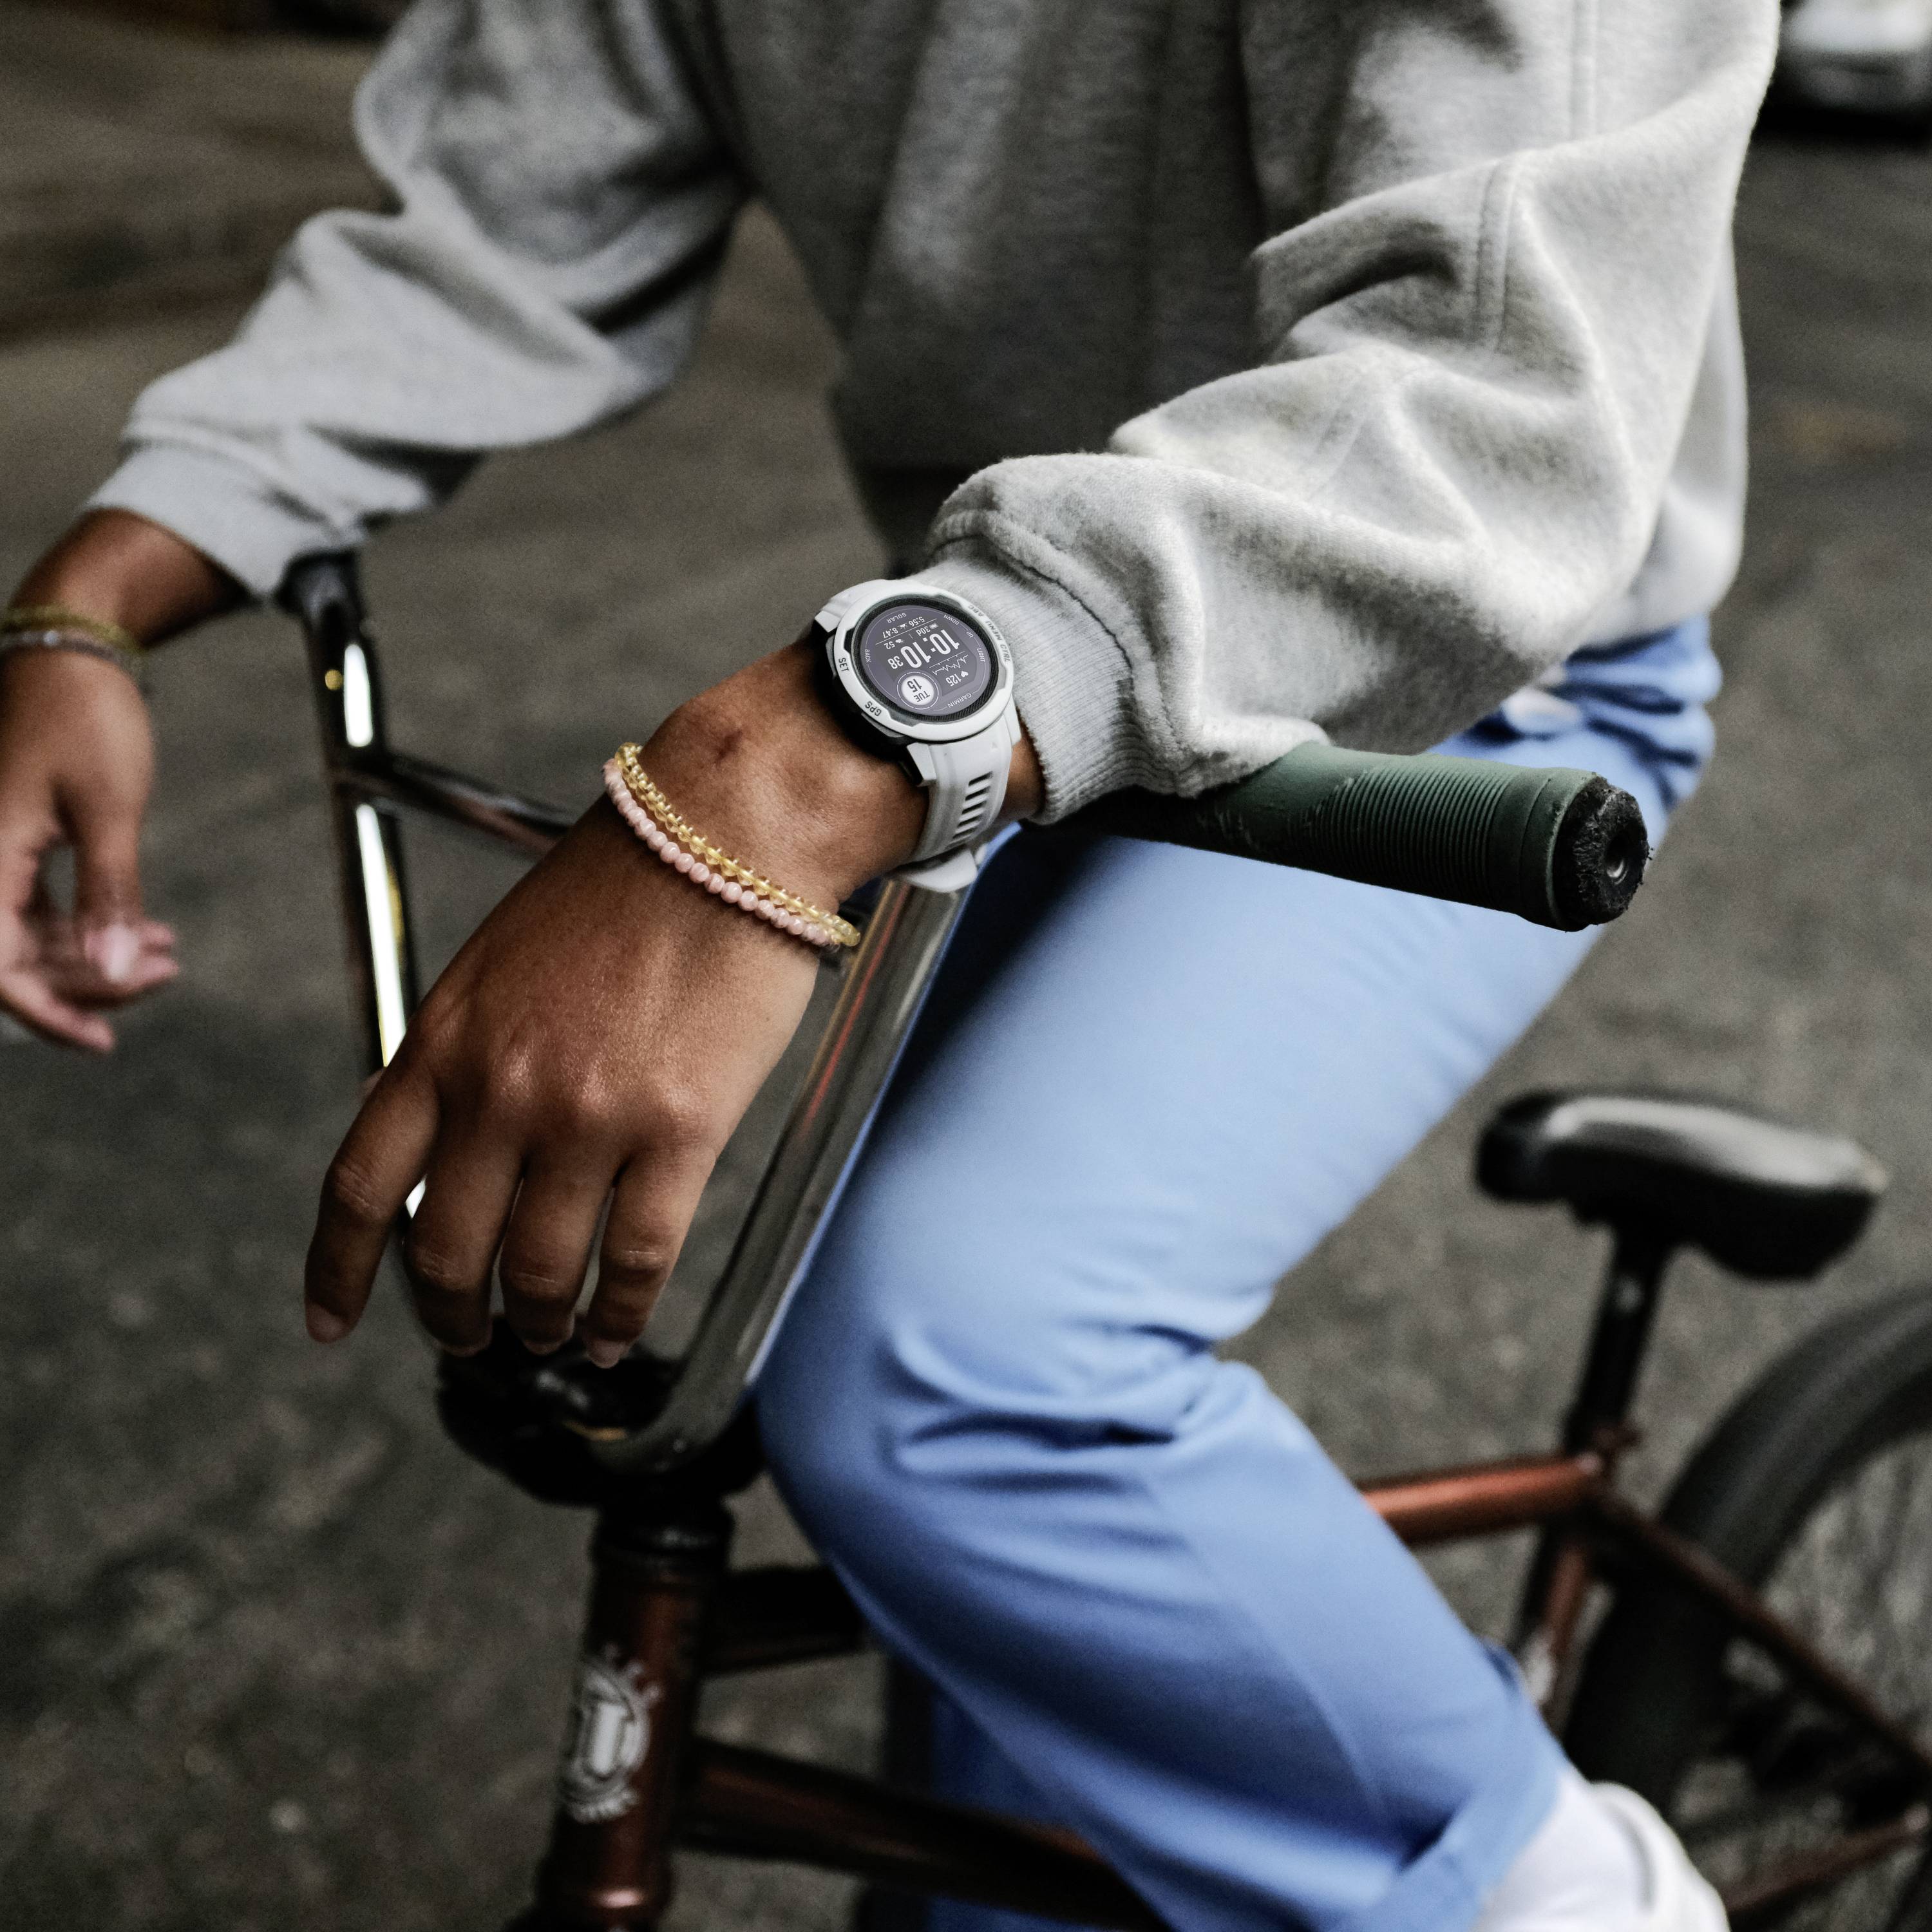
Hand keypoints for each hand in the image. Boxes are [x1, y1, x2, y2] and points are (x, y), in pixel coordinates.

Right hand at [0, 511, 239, 1048]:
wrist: (72, 647)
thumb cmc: (86, 717)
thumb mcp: (108, 809)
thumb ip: (108, 892)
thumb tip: (113, 968)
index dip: (46, 1012)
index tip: (103, 1041)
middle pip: (18, 957)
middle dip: (92, 979)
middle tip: (167, 974)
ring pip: (33, 933)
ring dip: (98, 953)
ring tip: (171, 957)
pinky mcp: (11, 839)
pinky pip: (38, 903)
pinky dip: (89, 921)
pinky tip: (150, 931)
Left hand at [303, 640, 1038, 1363]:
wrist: (725, 829)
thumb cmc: (623, 886)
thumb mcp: (496, 964)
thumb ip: (462, 1056)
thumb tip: (445, 1148)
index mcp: (442, 1040)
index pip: (360, 1187)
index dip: (338, 1273)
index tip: (330, 1323)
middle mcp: (499, 1089)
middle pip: (447, 1253)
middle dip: (454, 1318)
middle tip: (474, 1339)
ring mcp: (588, 1115)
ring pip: (542, 1271)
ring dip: (543, 1323)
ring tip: (554, 1335)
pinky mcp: (679, 1128)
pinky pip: (636, 1258)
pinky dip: (620, 1313)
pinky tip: (617, 1331)